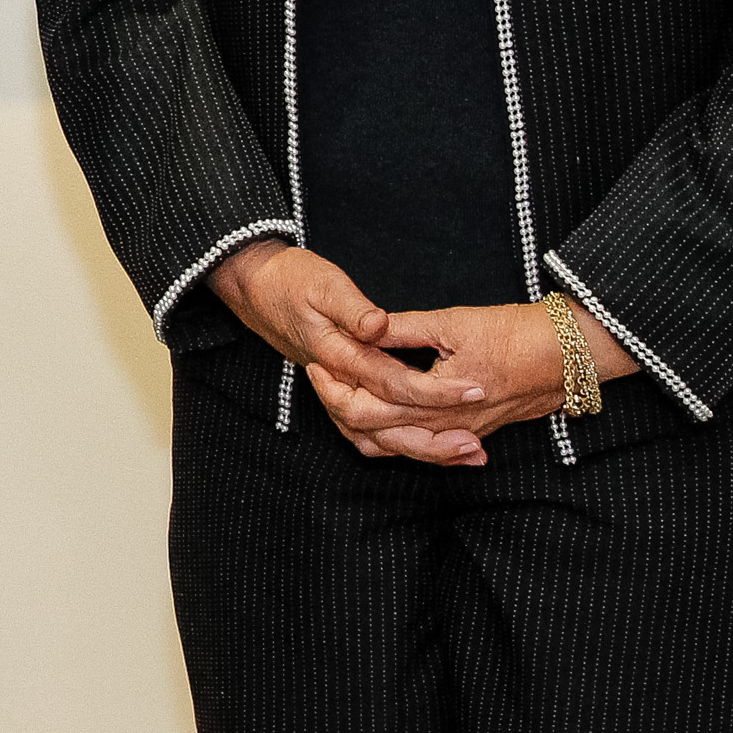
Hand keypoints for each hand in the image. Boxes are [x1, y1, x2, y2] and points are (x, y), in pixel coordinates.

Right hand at [205, 242, 487, 462]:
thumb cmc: (291, 280)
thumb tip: (378, 325)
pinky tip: (436, 446)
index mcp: (335, 355)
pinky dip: (403, 447)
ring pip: (377, 439)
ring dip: (423, 451)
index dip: (435, 390)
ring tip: (468, 452)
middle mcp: (334, 382)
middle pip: (385, 425)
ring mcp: (334, 394)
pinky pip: (369, 437)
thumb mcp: (323, 283)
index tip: (475, 390)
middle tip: (477, 442)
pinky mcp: (340, 397)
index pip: (391, 381)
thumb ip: (352, 308)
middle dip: (433, 437)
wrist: (256, 287)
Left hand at [333, 296, 640, 464]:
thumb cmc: (513, 334)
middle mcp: (445, 427)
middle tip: (318, 378)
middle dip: (341, 407)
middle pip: (377, 433)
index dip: (336, 385)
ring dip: (367, 428)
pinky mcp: (473, 434)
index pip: (369, 405)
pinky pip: (425, 449)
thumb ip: (403, 329)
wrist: (569, 357)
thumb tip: (363, 327)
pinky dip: (398, 441)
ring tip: (342, 398)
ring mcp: (460, 435)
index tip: (315, 362)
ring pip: (399, 448)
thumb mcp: (452, 322)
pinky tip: (385, 427)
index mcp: (434, 399)